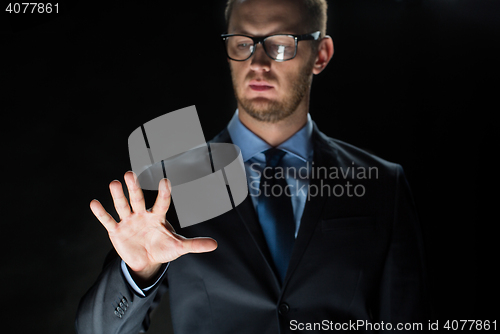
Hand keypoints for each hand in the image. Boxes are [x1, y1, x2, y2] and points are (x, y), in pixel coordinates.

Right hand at [90, 171, 217, 284]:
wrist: (146, 261)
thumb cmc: (163, 248)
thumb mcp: (179, 247)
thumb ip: (194, 244)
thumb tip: (215, 244)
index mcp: (157, 217)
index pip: (161, 202)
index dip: (163, 193)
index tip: (165, 180)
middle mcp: (142, 215)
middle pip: (138, 199)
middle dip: (134, 187)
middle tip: (130, 173)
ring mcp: (128, 221)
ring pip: (122, 205)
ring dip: (117, 195)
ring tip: (114, 183)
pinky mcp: (116, 231)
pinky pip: (108, 220)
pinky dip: (101, 213)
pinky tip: (93, 203)